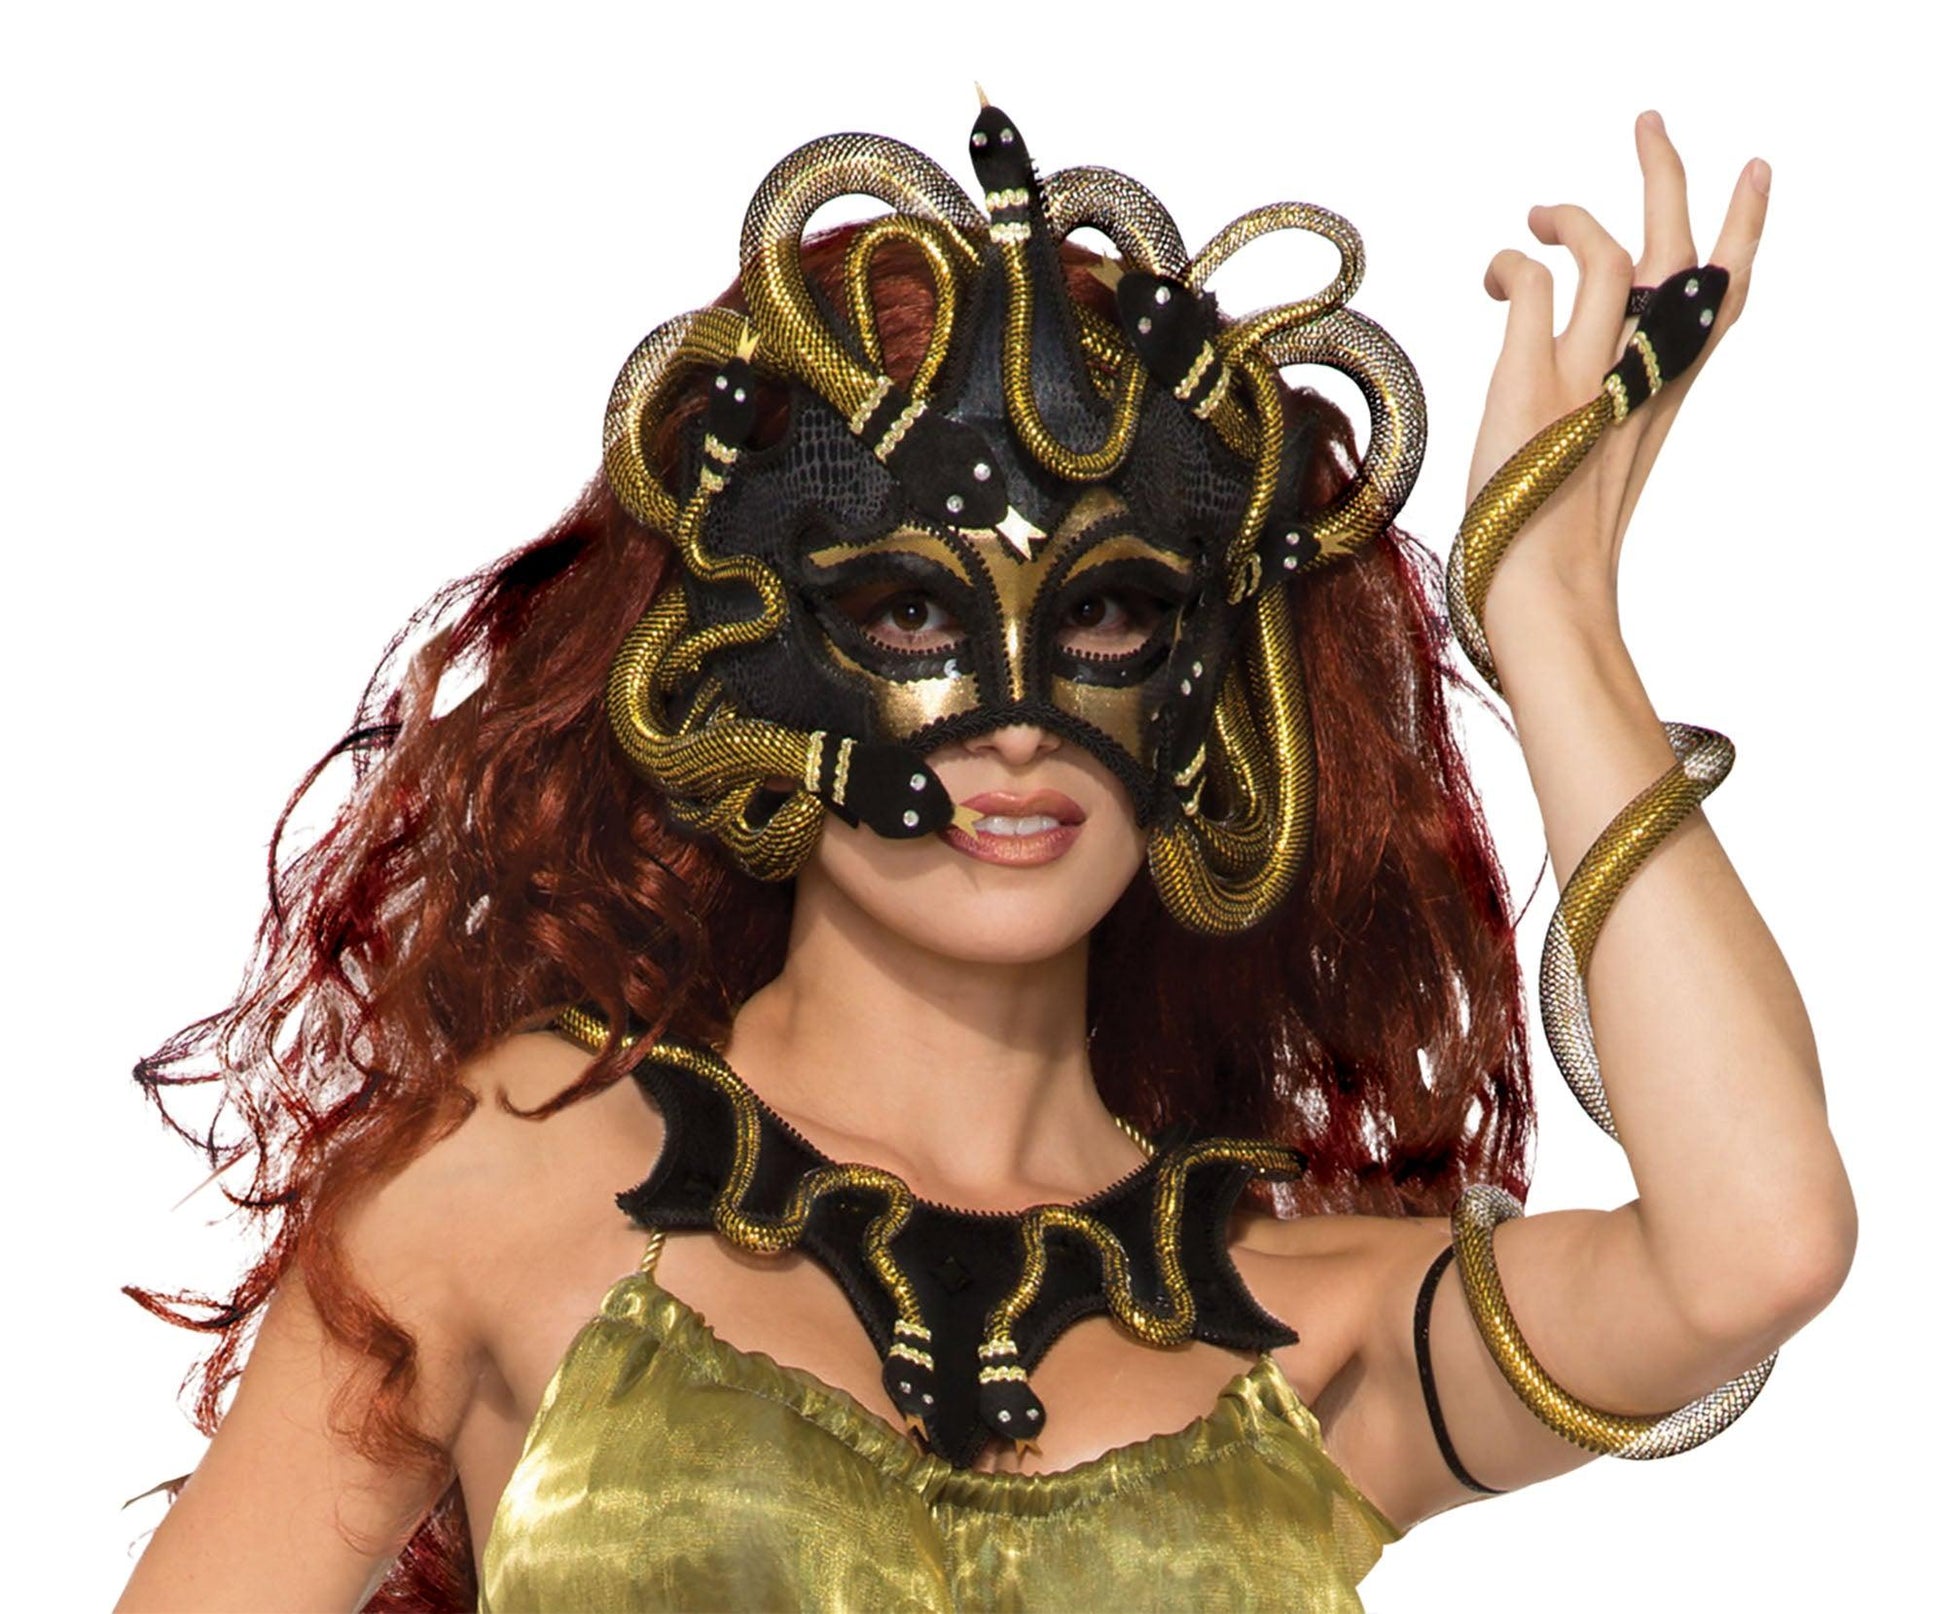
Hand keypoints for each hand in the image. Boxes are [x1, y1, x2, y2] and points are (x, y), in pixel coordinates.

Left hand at [1468, 112, 1769, 638]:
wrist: (1543, 601)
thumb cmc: (1554, 550)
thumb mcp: (1592, 470)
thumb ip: (1597, 420)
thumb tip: (1564, 402)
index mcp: (1663, 398)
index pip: (1720, 301)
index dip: (1741, 234)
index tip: (1750, 177)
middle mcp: (1637, 379)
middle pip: (1678, 256)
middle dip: (1667, 177)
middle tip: (1648, 123)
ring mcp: (1586, 378)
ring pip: (1609, 254)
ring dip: (1574, 212)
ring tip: (1541, 212)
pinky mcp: (1529, 384)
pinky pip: (1531, 286)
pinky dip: (1511, 265)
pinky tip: (1494, 275)